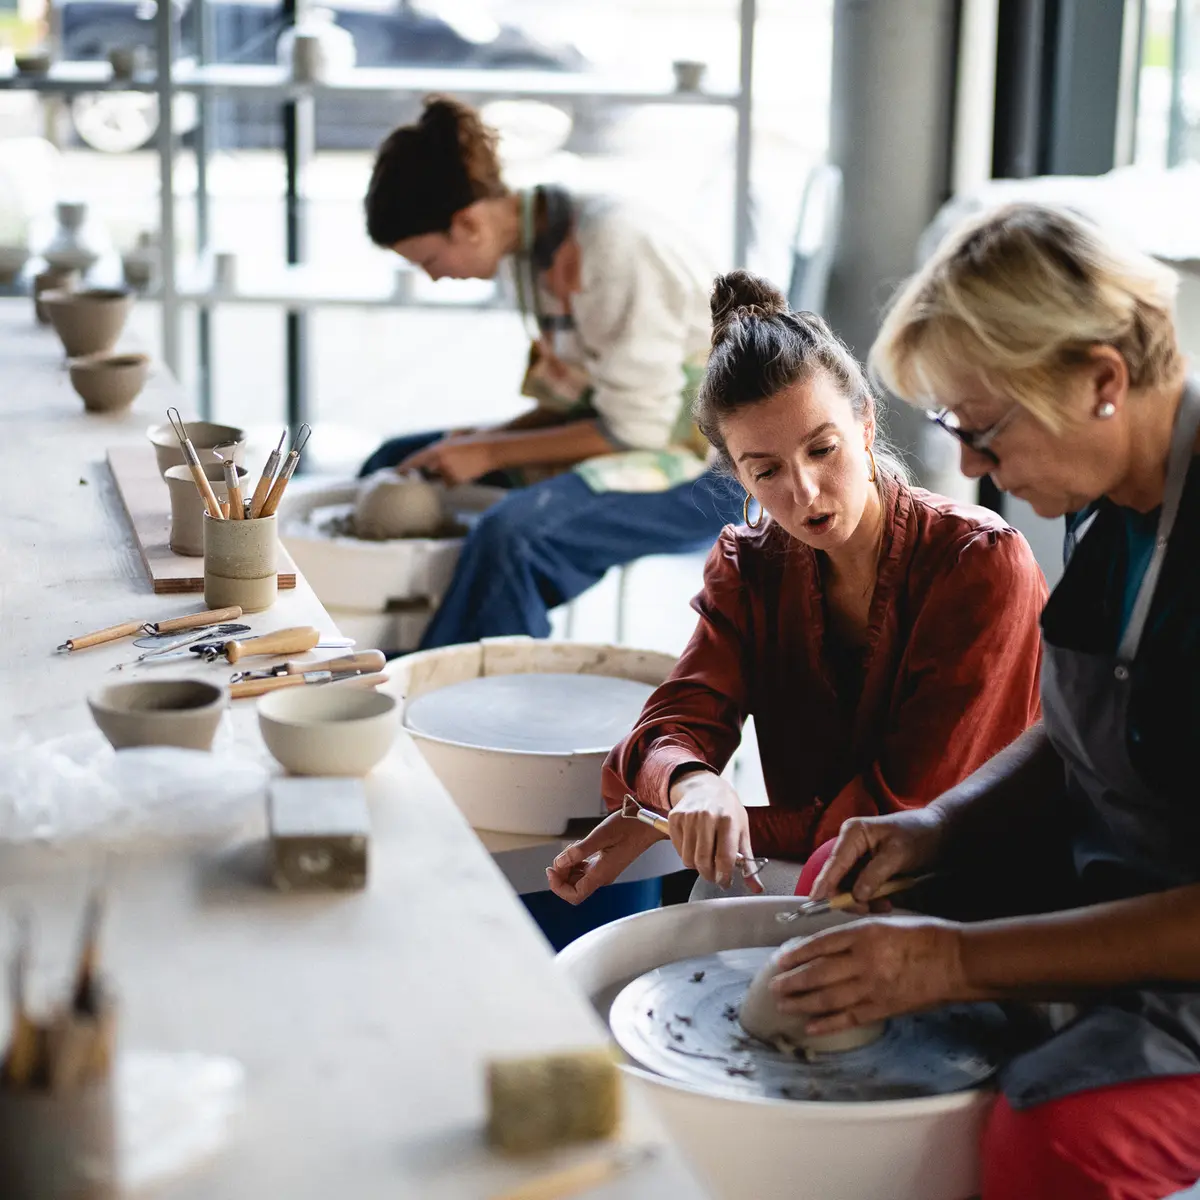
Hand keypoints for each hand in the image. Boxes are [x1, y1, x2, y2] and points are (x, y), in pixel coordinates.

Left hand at [398, 435, 497, 484]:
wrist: (489, 450)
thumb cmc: (473, 442)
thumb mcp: (453, 440)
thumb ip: (440, 449)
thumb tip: (431, 462)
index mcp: (437, 448)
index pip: (416, 460)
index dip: (405, 467)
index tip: (397, 472)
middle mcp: (439, 460)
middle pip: (430, 472)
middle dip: (436, 471)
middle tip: (452, 464)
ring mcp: (447, 472)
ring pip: (442, 478)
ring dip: (449, 475)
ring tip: (463, 465)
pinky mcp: (456, 480)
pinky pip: (452, 484)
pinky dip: (457, 479)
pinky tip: (467, 471)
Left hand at [547, 811, 660, 904]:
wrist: (649, 825)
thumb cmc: (631, 826)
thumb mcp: (602, 835)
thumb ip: (580, 851)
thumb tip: (559, 863)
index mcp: (602, 874)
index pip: (574, 895)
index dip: (558, 886)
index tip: (551, 869)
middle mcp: (603, 876)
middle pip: (573, 888)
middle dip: (561, 874)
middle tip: (560, 855)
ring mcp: (604, 871)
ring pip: (578, 879)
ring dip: (568, 866)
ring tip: (572, 847)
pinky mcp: (605, 864)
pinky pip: (585, 870)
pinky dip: (576, 861)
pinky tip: (578, 847)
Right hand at [667, 770, 762, 893]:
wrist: (705, 787)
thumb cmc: (727, 809)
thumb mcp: (742, 831)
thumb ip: (748, 862)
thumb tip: (756, 887)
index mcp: (727, 820)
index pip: (724, 858)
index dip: (724, 876)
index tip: (725, 882)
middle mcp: (706, 817)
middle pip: (703, 861)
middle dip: (710, 875)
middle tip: (715, 875)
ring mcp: (688, 817)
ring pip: (688, 859)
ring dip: (697, 865)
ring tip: (705, 856)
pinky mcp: (675, 818)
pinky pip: (678, 850)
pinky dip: (686, 854)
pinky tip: (695, 845)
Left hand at [770, 915, 967, 1035]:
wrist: (955, 961)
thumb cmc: (922, 936)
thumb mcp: (884, 922)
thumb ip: (855, 934)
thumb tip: (823, 946)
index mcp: (864, 935)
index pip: (820, 944)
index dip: (797, 954)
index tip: (780, 960)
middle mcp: (864, 961)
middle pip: (819, 973)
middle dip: (793, 982)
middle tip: (774, 987)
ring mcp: (873, 987)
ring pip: (829, 998)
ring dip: (803, 1003)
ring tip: (784, 1005)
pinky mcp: (883, 1007)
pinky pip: (850, 1017)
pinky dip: (828, 1023)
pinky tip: (810, 1026)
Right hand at [810, 808, 948, 903]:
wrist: (938, 832)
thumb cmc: (919, 835)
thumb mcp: (897, 855)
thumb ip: (875, 875)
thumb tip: (856, 896)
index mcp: (853, 833)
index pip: (834, 863)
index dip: (824, 884)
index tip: (815, 902)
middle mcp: (850, 844)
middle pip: (838, 878)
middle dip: (850, 897)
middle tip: (868, 910)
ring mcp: (857, 856)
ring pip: (850, 886)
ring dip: (864, 900)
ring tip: (885, 906)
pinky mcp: (867, 867)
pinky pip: (862, 887)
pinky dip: (872, 898)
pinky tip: (886, 902)